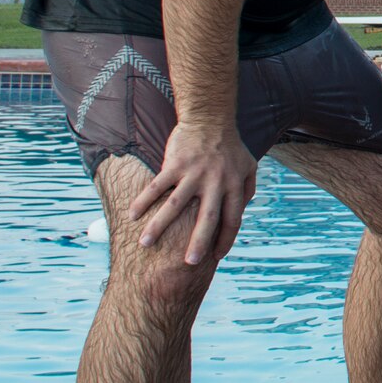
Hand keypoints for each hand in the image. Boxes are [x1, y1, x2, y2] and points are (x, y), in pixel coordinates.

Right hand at [129, 122, 257, 265]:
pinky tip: (132, 215)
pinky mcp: (175, 164)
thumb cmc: (230, 146)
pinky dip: (143, 201)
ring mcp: (194, 173)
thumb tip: (241, 215)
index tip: (215, 257)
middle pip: (207, 218)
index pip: (233, 220)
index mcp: (234, 186)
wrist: (211, 118)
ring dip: (159, 226)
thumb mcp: (249, 167)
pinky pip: (157, 186)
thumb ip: (248, 191)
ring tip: (145, 244)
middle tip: (189, 264)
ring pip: (175, 205)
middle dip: (198, 242)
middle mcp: (215, 182)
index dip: (225, 240)